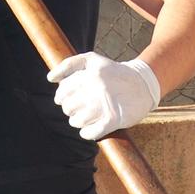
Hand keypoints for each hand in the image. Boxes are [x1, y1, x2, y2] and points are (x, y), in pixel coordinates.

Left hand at [47, 53, 161, 140]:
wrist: (144, 84)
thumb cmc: (114, 73)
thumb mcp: (94, 60)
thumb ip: (70, 64)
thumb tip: (50, 79)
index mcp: (91, 73)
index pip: (63, 91)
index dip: (61, 97)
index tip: (64, 100)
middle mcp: (97, 88)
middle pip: (68, 107)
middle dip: (70, 110)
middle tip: (77, 109)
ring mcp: (105, 104)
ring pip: (76, 121)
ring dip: (77, 122)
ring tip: (83, 118)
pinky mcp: (113, 120)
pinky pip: (89, 133)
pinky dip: (87, 133)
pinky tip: (90, 128)